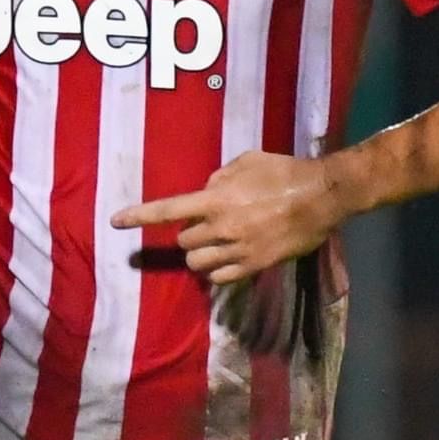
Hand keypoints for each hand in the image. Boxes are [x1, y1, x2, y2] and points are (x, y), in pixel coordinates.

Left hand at [112, 150, 346, 284]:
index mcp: (216, 199)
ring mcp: (238, 250)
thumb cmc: (285, 172)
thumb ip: (220, 176)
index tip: (116, 222)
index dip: (139, 216)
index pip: (168, 210)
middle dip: (189, 234)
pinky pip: (221, 278)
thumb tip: (207, 191)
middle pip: (184, 242)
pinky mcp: (255, 266)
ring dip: (200, 255)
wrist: (322, 197)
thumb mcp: (247, 161)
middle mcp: (222, 228)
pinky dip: (217, 271)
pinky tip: (227, 260)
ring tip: (215, 244)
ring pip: (198, 264)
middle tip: (206, 225)